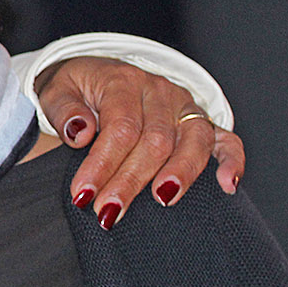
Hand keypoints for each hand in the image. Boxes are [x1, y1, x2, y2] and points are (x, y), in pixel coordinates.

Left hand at [34, 56, 244, 228]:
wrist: (96, 74)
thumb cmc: (76, 89)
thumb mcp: (56, 91)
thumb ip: (64, 110)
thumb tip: (81, 133)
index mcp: (122, 82)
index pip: (119, 128)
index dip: (103, 164)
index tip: (83, 195)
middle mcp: (158, 92)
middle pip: (154, 140)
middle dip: (131, 180)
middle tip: (108, 212)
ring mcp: (184, 106)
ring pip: (192, 140)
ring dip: (180, 174)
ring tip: (162, 201)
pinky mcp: (200, 121)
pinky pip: (226, 139)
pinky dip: (231, 161)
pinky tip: (226, 185)